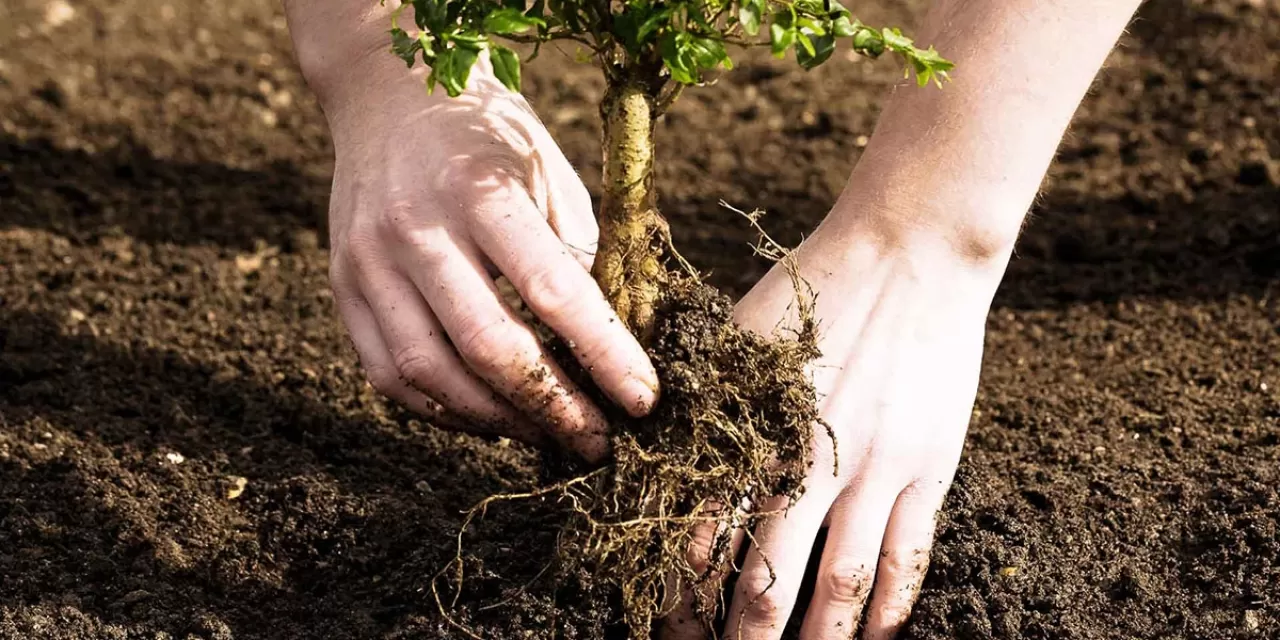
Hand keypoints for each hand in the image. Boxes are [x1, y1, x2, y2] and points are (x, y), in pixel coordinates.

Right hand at [287, 8, 657, 460]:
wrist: (386, 94)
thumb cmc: (489, 137)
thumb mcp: (551, 174)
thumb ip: (579, 256)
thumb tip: (616, 347)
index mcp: (481, 188)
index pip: (553, 290)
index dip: (604, 354)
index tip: (643, 400)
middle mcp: (416, 228)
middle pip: (488, 346)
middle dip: (553, 407)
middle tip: (598, 439)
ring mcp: (368, 261)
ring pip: (431, 373)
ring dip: (499, 420)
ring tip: (548, 434)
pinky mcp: (341, 288)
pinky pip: (389, 375)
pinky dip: (443, 410)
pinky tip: (488, 416)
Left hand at [663, 216, 1001, 638]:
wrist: (909, 252)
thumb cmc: (811, 289)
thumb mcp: (734, 339)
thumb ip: (698, 403)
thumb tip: (649, 454)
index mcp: (750, 431)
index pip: (699, 540)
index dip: (680, 597)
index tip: (667, 629)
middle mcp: (808, 463)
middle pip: (766, 581)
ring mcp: (875, 471)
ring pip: (840, 586)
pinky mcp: (928, 468)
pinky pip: (909, 557)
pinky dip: (891, 609)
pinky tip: (877, 638)